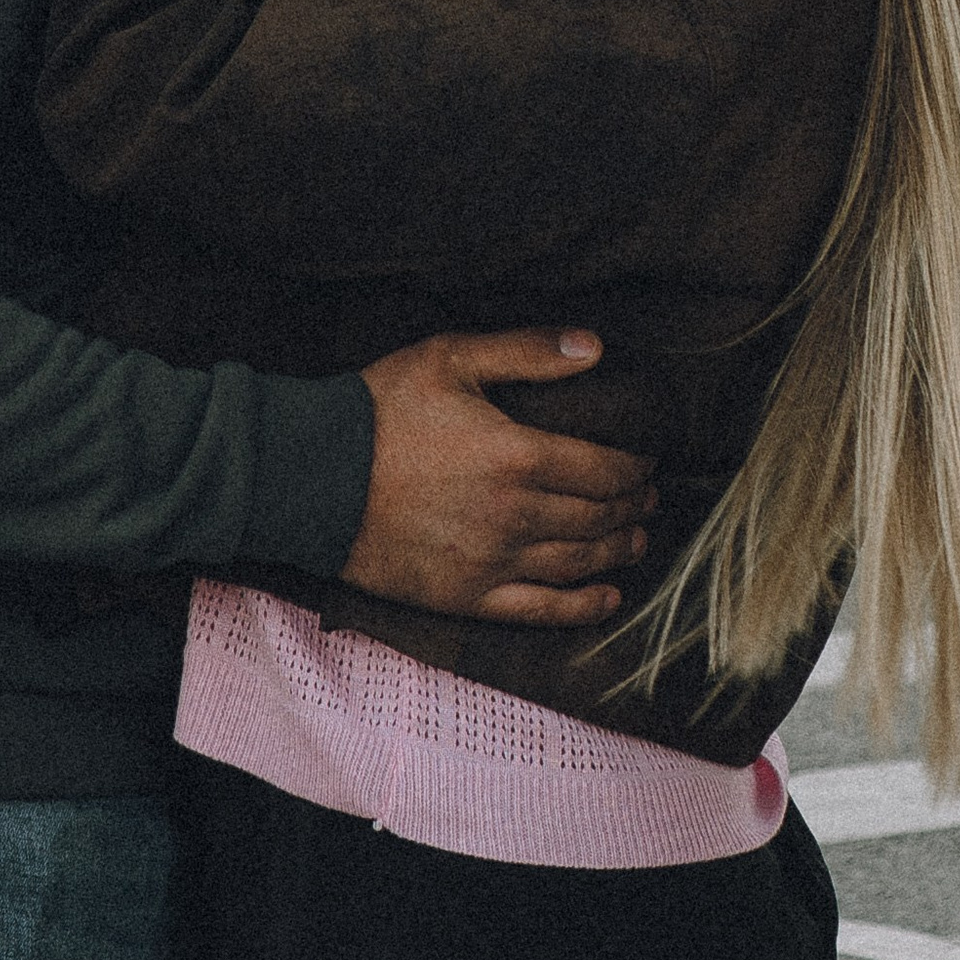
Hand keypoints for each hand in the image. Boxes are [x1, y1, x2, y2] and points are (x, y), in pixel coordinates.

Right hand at [344, 330, 654, 628]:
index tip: (648, 460)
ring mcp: (492, 563)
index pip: (605, 469)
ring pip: (578, 563)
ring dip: (618, 550)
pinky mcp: (466, 597)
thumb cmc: (380, 410)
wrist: (311, 477)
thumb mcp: (451, 358)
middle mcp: (515, 516)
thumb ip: (527, 352)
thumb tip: (595, 347)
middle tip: (648, 497)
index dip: (637, 467)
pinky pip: (541, 611)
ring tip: (636, 538)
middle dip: (633, 506)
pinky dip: (583, 607)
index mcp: (518, 456)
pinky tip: (607, 597)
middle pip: (598, 517)